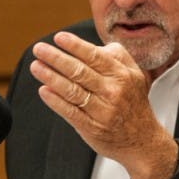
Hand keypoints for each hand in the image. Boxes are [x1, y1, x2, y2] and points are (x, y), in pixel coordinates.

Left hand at [29, 31, 177, 178]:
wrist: (143, 141)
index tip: (58, 37)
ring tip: (35, 67)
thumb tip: (92, 45)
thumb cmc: (133, 103)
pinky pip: (70, 112)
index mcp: (122, 75)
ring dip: (51, 77)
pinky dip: (55, 101)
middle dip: (56, 58)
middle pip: (80, 72)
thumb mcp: (135, 75)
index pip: (94, 56)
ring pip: (72, 91)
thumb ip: (117, 56)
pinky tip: (43, 91)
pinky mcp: (92, 128)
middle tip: (39, 49)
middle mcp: (113, 91)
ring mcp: (103, 111)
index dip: (75, 46)